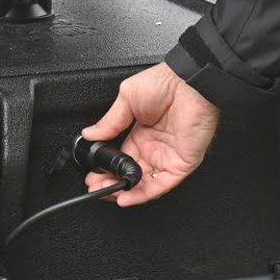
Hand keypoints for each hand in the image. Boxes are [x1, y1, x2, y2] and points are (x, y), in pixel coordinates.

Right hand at [81, 62, 220, 205]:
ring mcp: (167, 156)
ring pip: (144, 183)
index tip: (93, 173)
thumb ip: (109, 121)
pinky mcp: (180, 163)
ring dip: (125, 192)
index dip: (107, 168)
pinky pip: (161, 184)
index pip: (122, 158)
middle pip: (130, 173)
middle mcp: (154, 147)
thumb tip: (90, 134)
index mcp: (140, 133)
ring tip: (107, 193)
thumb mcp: (127, 98)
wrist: (189, 83)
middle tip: (96, 186)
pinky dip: (143, 194)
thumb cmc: (165, 83)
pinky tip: (127, 196)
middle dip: (112, 183)